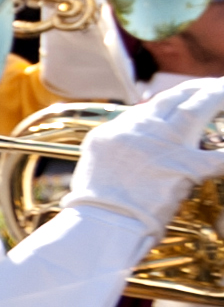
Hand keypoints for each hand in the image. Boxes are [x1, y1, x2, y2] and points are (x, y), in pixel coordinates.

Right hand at [66, 76, 223, 231]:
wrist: (101, 222)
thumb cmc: (94, 204)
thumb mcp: (95, 165)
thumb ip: (116, 148)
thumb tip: (130, 146)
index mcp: (118, 130)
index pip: (151, 107)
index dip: (172, 100)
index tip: (184, 98)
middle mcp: (142, 129)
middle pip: (176, 98)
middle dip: (199, 88)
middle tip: (215, 84)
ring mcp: (165, 145)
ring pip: (197, 108)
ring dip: (217, 96)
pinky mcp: (185, 167)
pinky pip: (219, 158)